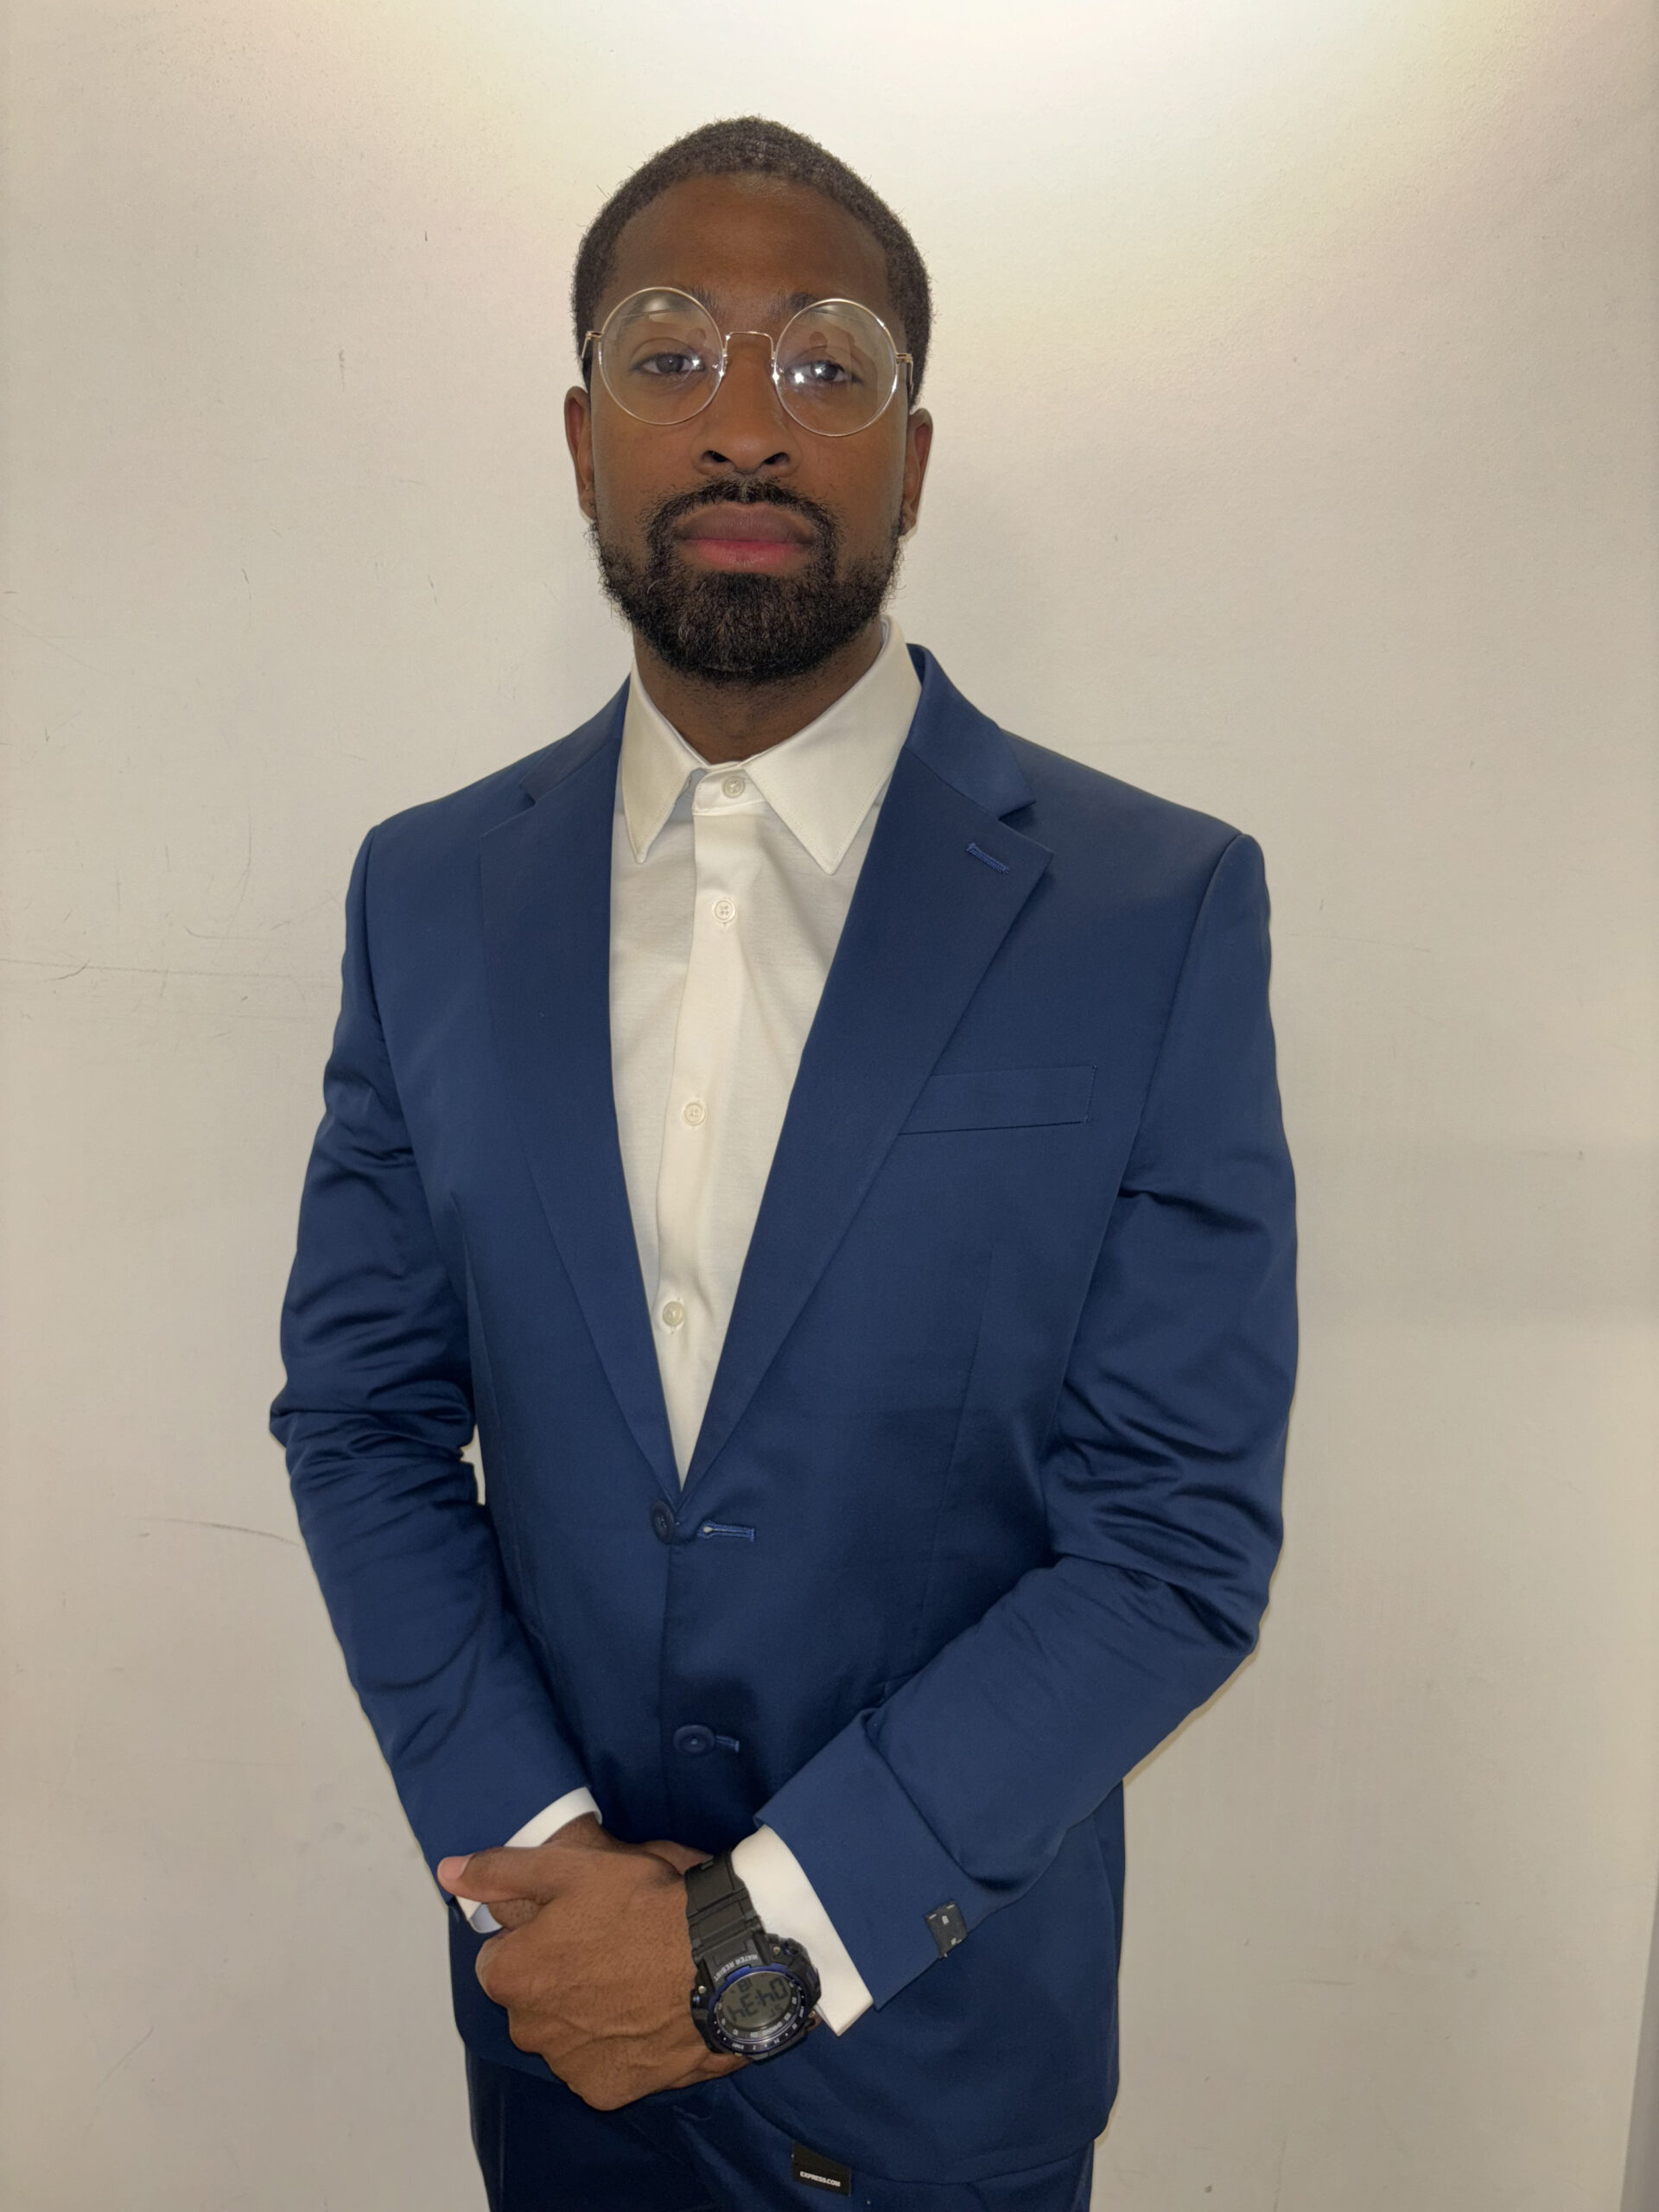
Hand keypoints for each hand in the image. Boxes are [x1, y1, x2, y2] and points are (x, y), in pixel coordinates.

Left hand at [436, 1820, 746, 2108]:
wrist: (717, 1962)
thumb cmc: (642, 1907)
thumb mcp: (569, 1868)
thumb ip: (501, 1871)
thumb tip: (448, 1872)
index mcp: (509, 1976)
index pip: (500, 1958)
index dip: (534, 1937)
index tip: (573, 1922)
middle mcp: (528, 2030)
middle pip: (531, 2000)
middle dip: (557, 1978)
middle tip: (607, 1946)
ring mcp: (568, 2066)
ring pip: (564, 2034)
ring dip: (585, 2013)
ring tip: (632, 1979)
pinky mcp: (607, 2091)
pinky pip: (598, 2066)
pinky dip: (614, 2046)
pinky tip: (643, 2015)